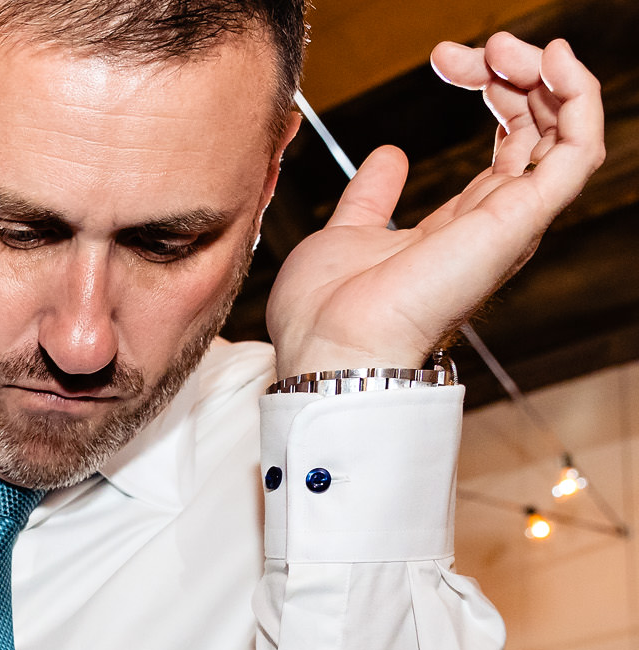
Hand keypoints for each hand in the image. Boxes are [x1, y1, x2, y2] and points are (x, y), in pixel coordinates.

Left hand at [267, 32, 604, 378]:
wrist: (329, 347)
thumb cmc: (326, 313)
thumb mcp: (347, 233)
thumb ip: (373, 197)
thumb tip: (391, 156)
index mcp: (462, 226)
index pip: (509, 144)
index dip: (491, 90)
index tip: (449, 59)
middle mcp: (496, 225)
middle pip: (539, 130)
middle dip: (514, 73)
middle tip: (471, 47)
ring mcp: (512, 223)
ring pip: (566, 132)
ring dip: (544, 75)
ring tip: (499, 46)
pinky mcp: (520, 220)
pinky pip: (579, 150)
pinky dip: (576, 97)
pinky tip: (549, 60)